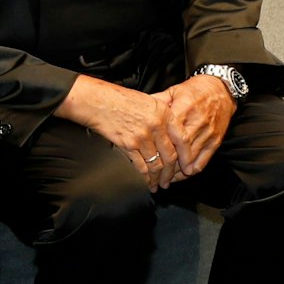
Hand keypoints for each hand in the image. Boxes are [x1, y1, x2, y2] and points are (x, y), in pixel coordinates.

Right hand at [59, 75, 176, 190]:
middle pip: (170, 156)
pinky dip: (144, 176)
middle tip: (170, 180)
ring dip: (158, 178)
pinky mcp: (128, 144)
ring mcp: (142, 136)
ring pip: (156, 164)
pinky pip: (140, 165)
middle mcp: (156, 125)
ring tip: (157, 184)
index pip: (182, 139)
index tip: (187, 166)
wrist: (96, 101)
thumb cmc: (118, 99)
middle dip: (171, 173)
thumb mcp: (148, 100)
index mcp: (163, 113)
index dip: (187, 156)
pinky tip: (145, 180)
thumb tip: (171, 133)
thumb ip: (162, 116)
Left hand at [156, 74, 235, 179]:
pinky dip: (194, 168)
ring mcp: (208, 132)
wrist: (220, 90)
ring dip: (179, 169)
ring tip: (167, 177)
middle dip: (169, 164)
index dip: (161, 147)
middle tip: (157, 174)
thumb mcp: (173, 91)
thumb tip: (137, 108)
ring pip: (192, 156)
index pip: (171, 132)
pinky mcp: (216, 139)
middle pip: (182, 148)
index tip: (150, 157)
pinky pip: (205, 158)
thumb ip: (156, 101)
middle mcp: (197, 122)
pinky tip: (184, 174)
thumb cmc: (194, 91)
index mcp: (184, 108)